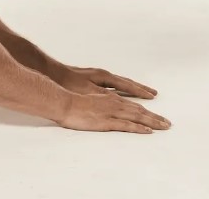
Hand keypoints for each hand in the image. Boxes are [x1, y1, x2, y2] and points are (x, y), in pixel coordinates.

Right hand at [57, 92, 171, 133]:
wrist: (63, 101)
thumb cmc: (71, 100)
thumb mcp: (87, 99)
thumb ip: (98, 103)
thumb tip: (102, 108)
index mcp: (108, 98)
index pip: (131, 104)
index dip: (144, 109)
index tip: (155, 114)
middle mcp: (113, 102)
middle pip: (138, 109)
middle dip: (154, 116)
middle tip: (167, 123)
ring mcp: (111, 112)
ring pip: (136, 116)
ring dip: (152, 121)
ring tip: (164, 126)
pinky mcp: (107, 121)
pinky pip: (126, 125)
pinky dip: (138, 128)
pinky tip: (147, 131)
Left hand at [58, 65, 157, 98]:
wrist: (52, 73)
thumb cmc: (68, 83)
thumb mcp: (88, 91)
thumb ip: (104, 96)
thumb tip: (120, 101)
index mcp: (104, 78)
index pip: (127, 85)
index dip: (140, 91)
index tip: (152, 95)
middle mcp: (103, 75)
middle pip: (126, 82)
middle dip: (140, 88)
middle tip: (153, 93)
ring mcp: (97, 77)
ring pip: (119, 83)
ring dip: (131, 87)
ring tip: (141, 91)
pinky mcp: (90, 80)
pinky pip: (112, 84)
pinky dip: (120, 88)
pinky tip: (120, 91)